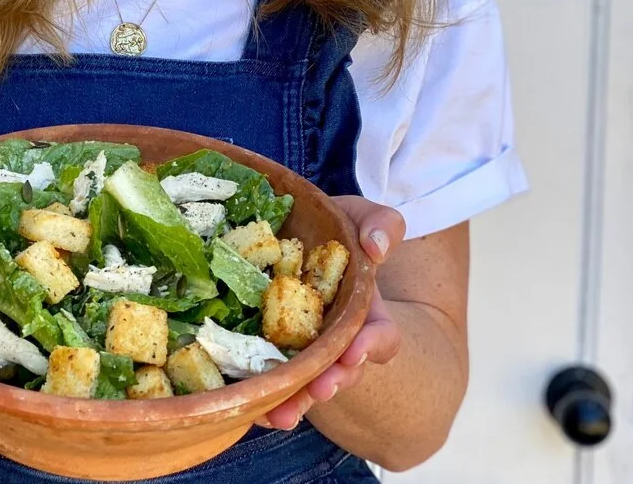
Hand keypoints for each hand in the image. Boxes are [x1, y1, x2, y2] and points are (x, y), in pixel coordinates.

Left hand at [258, 196, 405, 430]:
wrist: (298, 231)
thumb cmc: (335, 227)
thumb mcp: (362, 217)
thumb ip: (381, 225)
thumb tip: (376, 248)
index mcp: (364, 309)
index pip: (381, 336)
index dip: (371, 346)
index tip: (355, 351)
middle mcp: (337, 337)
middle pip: (341, 370)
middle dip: (331, 381)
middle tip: (319, 389)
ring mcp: (305, 346)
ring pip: (305, 383)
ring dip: (295, 400)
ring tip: (280, 414)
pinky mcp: (272, 347)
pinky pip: (272, 376)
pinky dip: (264, 393)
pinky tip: (251, 405)